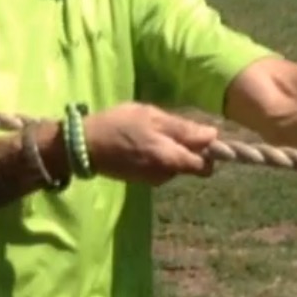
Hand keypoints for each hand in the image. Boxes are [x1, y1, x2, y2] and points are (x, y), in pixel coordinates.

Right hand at [78, 103, 217, 185]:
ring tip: (152, 132)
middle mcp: (166, 174)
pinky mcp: (141, 179)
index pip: (205, 165)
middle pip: (192, 166)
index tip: (200, 135)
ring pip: (176, 166)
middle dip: (190, 150)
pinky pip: (161, 168)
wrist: (84, 145)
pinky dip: (158, 156)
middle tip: (172, 129)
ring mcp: (153, 179)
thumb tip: (212, 136)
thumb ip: (183, 129)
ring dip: (172, 151)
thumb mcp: (151, 117)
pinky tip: (142, 143)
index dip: (208, 150)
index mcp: (171, 159)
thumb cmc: (118, 125)